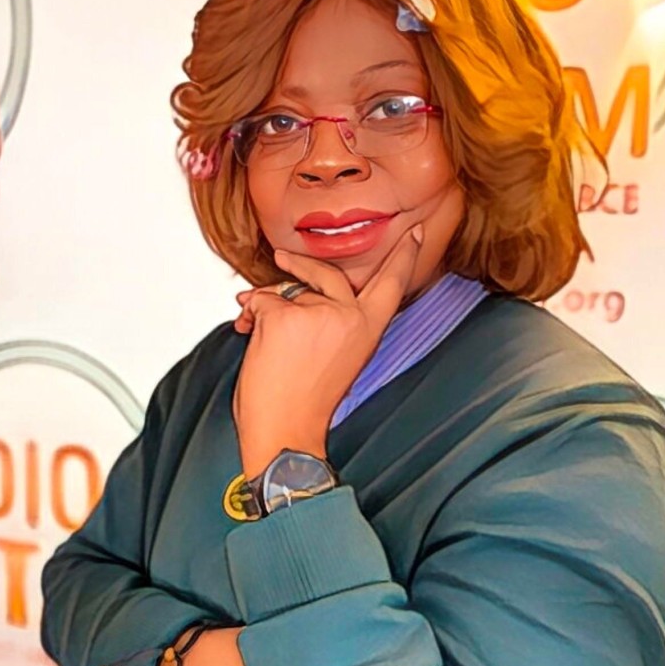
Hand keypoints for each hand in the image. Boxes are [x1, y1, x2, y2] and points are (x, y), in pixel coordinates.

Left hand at [232, 222, 423, 478]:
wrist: (285, 432)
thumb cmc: (306, 402)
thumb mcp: (339, 356)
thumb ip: (332, 320)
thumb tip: (292, 288)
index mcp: (368, 329)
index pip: (392, 284)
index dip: (405, 256)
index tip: (416, 234)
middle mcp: (348, 317)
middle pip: (327, 272)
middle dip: (299, 264)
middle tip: (284, 259)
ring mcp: (317, 314)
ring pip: (285, 289)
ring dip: (265, 304)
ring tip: (256, 327)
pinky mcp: (284, 316)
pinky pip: (260, 299)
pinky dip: (248, 315)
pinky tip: (249, 332)